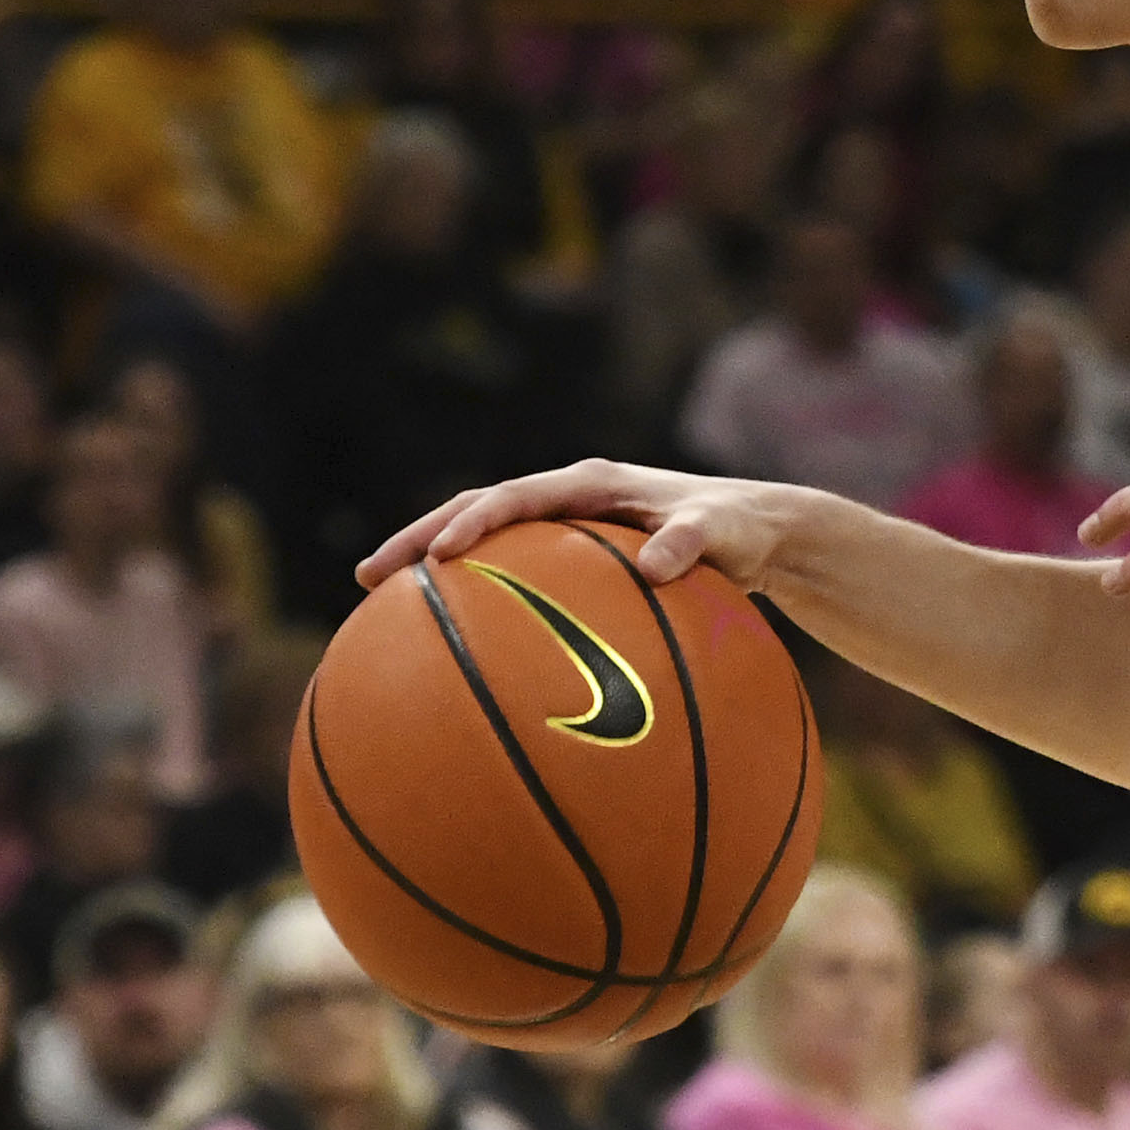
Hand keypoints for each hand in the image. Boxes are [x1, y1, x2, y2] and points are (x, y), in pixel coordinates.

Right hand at [361, 461, 828, 593]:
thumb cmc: (741, 530)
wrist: (760, 531)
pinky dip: (480, 597)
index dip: (475, 522)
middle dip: (420, 540)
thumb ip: (690, 543)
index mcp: (590, 484)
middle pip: (475, 512)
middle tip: (368, 576)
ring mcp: (564, 527)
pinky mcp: (571, 558)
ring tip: (380, 603)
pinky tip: (455, 644)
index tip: (441, 554)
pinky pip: (515, 575)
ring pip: (484, 541)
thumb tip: (655, 567)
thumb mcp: (723, 535)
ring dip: (433, 565)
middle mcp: (567, 498)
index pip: (514, 497)